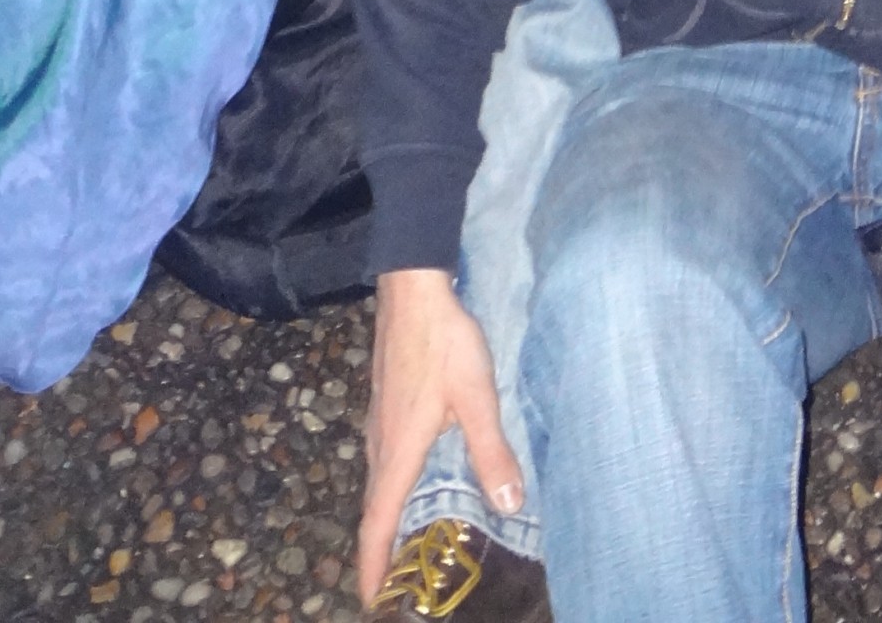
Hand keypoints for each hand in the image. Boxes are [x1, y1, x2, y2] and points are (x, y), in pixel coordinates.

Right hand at [359, 268, 523, 601]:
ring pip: (376, 485)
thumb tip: (509, 504)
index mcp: (398, 451)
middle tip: (394, 585)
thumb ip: (492, 449)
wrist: (413, 289)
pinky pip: (381, 463)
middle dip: (378, 552)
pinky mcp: (384, 404)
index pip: (377, 522)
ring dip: (383, 520)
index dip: (373, 566)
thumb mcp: (477, 395)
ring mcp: (377, 423)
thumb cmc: (444, 342)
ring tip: (400, 545)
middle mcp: (380, 444)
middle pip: (372, 510)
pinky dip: (388, 490)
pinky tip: (410, 484)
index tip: (373, 602)